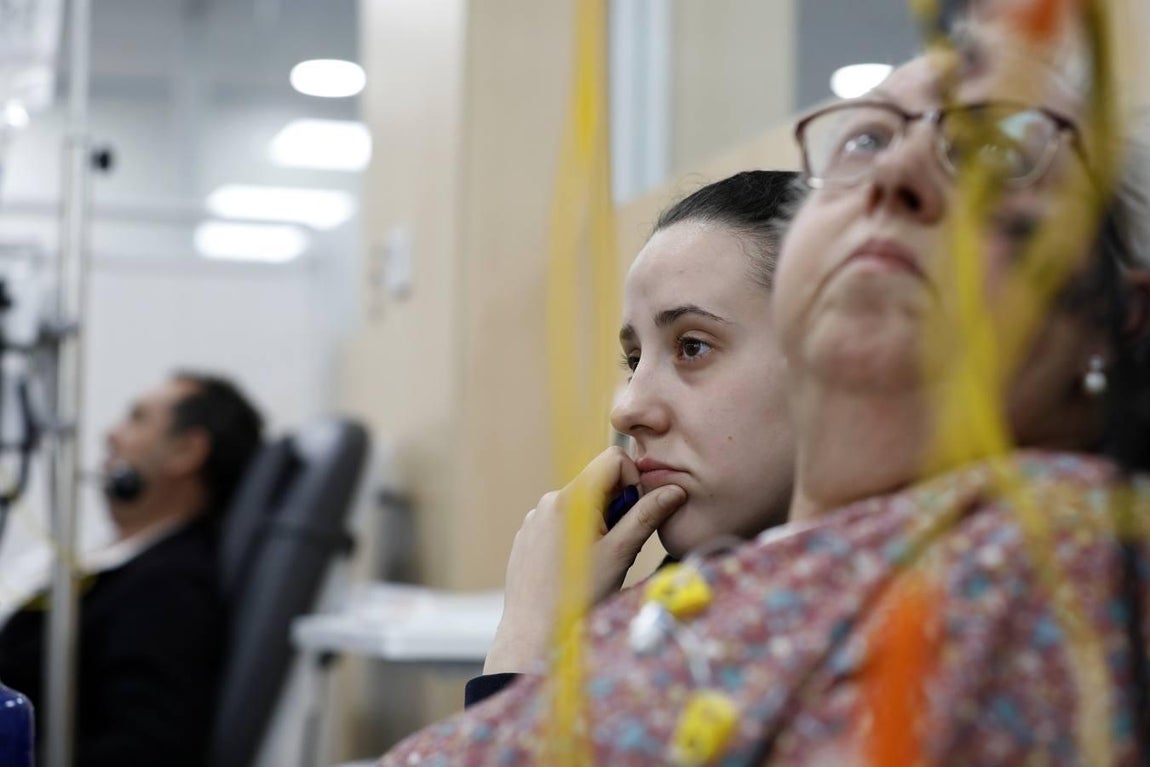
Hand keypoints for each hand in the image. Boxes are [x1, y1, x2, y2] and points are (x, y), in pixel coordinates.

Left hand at [483, 447, 685, 673]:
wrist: (534, 633)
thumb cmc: (578, 598)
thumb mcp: (621, 555)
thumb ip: (647, 517)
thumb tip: (675, 490)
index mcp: (572, 499)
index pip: (614, 458)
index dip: (633, 480)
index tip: (635, 514)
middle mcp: (549, 501)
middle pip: (597, 483)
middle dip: (615, 507)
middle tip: (618, 547)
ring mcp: (534, 518)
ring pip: (580, 504)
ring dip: (596, 523)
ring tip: (595, 563)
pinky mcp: (527, 535)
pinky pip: (559, 521)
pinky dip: (575, 535)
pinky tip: (574, 569)